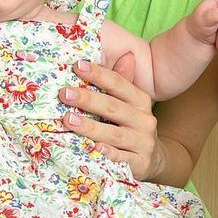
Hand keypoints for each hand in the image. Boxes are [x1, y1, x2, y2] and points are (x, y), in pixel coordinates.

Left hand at [60, 52, 161, 179]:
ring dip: (91, 127)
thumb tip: (124, 53)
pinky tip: (93, 148)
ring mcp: (143, 142)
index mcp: (141, 101)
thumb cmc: (131, 126)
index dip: (99, 74)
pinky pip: (121, 159)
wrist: (152, 160)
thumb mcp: (129, 104)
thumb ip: (121, 82)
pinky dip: (108, 153)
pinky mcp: (140, 164)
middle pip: (113, 107)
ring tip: (68, 120)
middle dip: (88, 99)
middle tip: (65, 93)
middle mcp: (144, 120)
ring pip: (115, 134)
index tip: (77, 66)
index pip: (119, 84)